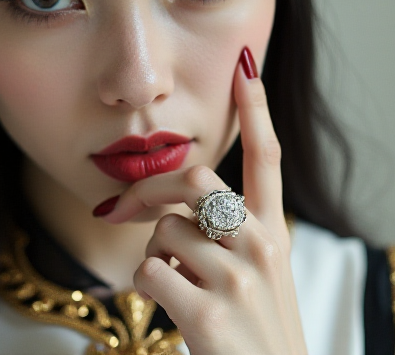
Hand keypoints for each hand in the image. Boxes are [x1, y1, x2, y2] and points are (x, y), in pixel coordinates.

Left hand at [99, 47, 307, 354]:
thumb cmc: (256, 336)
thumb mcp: (260, 278)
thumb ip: (230, 237)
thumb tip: (173, 211)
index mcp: (275, 235)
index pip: (267, 159)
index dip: (255, 110)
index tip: (244, 67)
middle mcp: (262, 249)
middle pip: (193, 179)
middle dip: (148, 189)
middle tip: (118, 207)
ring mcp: (238, 281)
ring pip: (164, 232)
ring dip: (155, 258)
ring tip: (180, 290)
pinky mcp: (208, 314)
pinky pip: (149, 273)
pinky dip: (146, 290)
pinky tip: (172, 310)